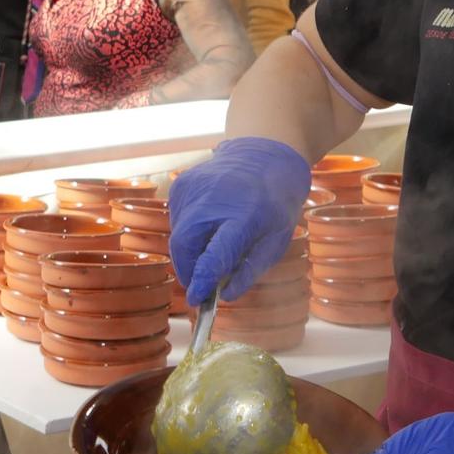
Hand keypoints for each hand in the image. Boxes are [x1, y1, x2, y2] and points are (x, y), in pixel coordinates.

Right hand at [167, 137, 313, 303]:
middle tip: (202, 284)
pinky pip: (177, 222)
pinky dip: (188, 234)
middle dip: (189, 271)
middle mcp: (213, 199)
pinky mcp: (180, 186)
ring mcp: (193, 189)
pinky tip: (208, 224)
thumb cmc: (274, 203)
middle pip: (185, 246)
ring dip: (190, 252)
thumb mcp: (276, 240)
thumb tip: (226, 296)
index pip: (217, 251)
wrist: (263, 155)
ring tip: (214, 242)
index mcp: (245, 215)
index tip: (197, 298)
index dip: (204, 278)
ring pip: (178, 236)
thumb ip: (251, 270)